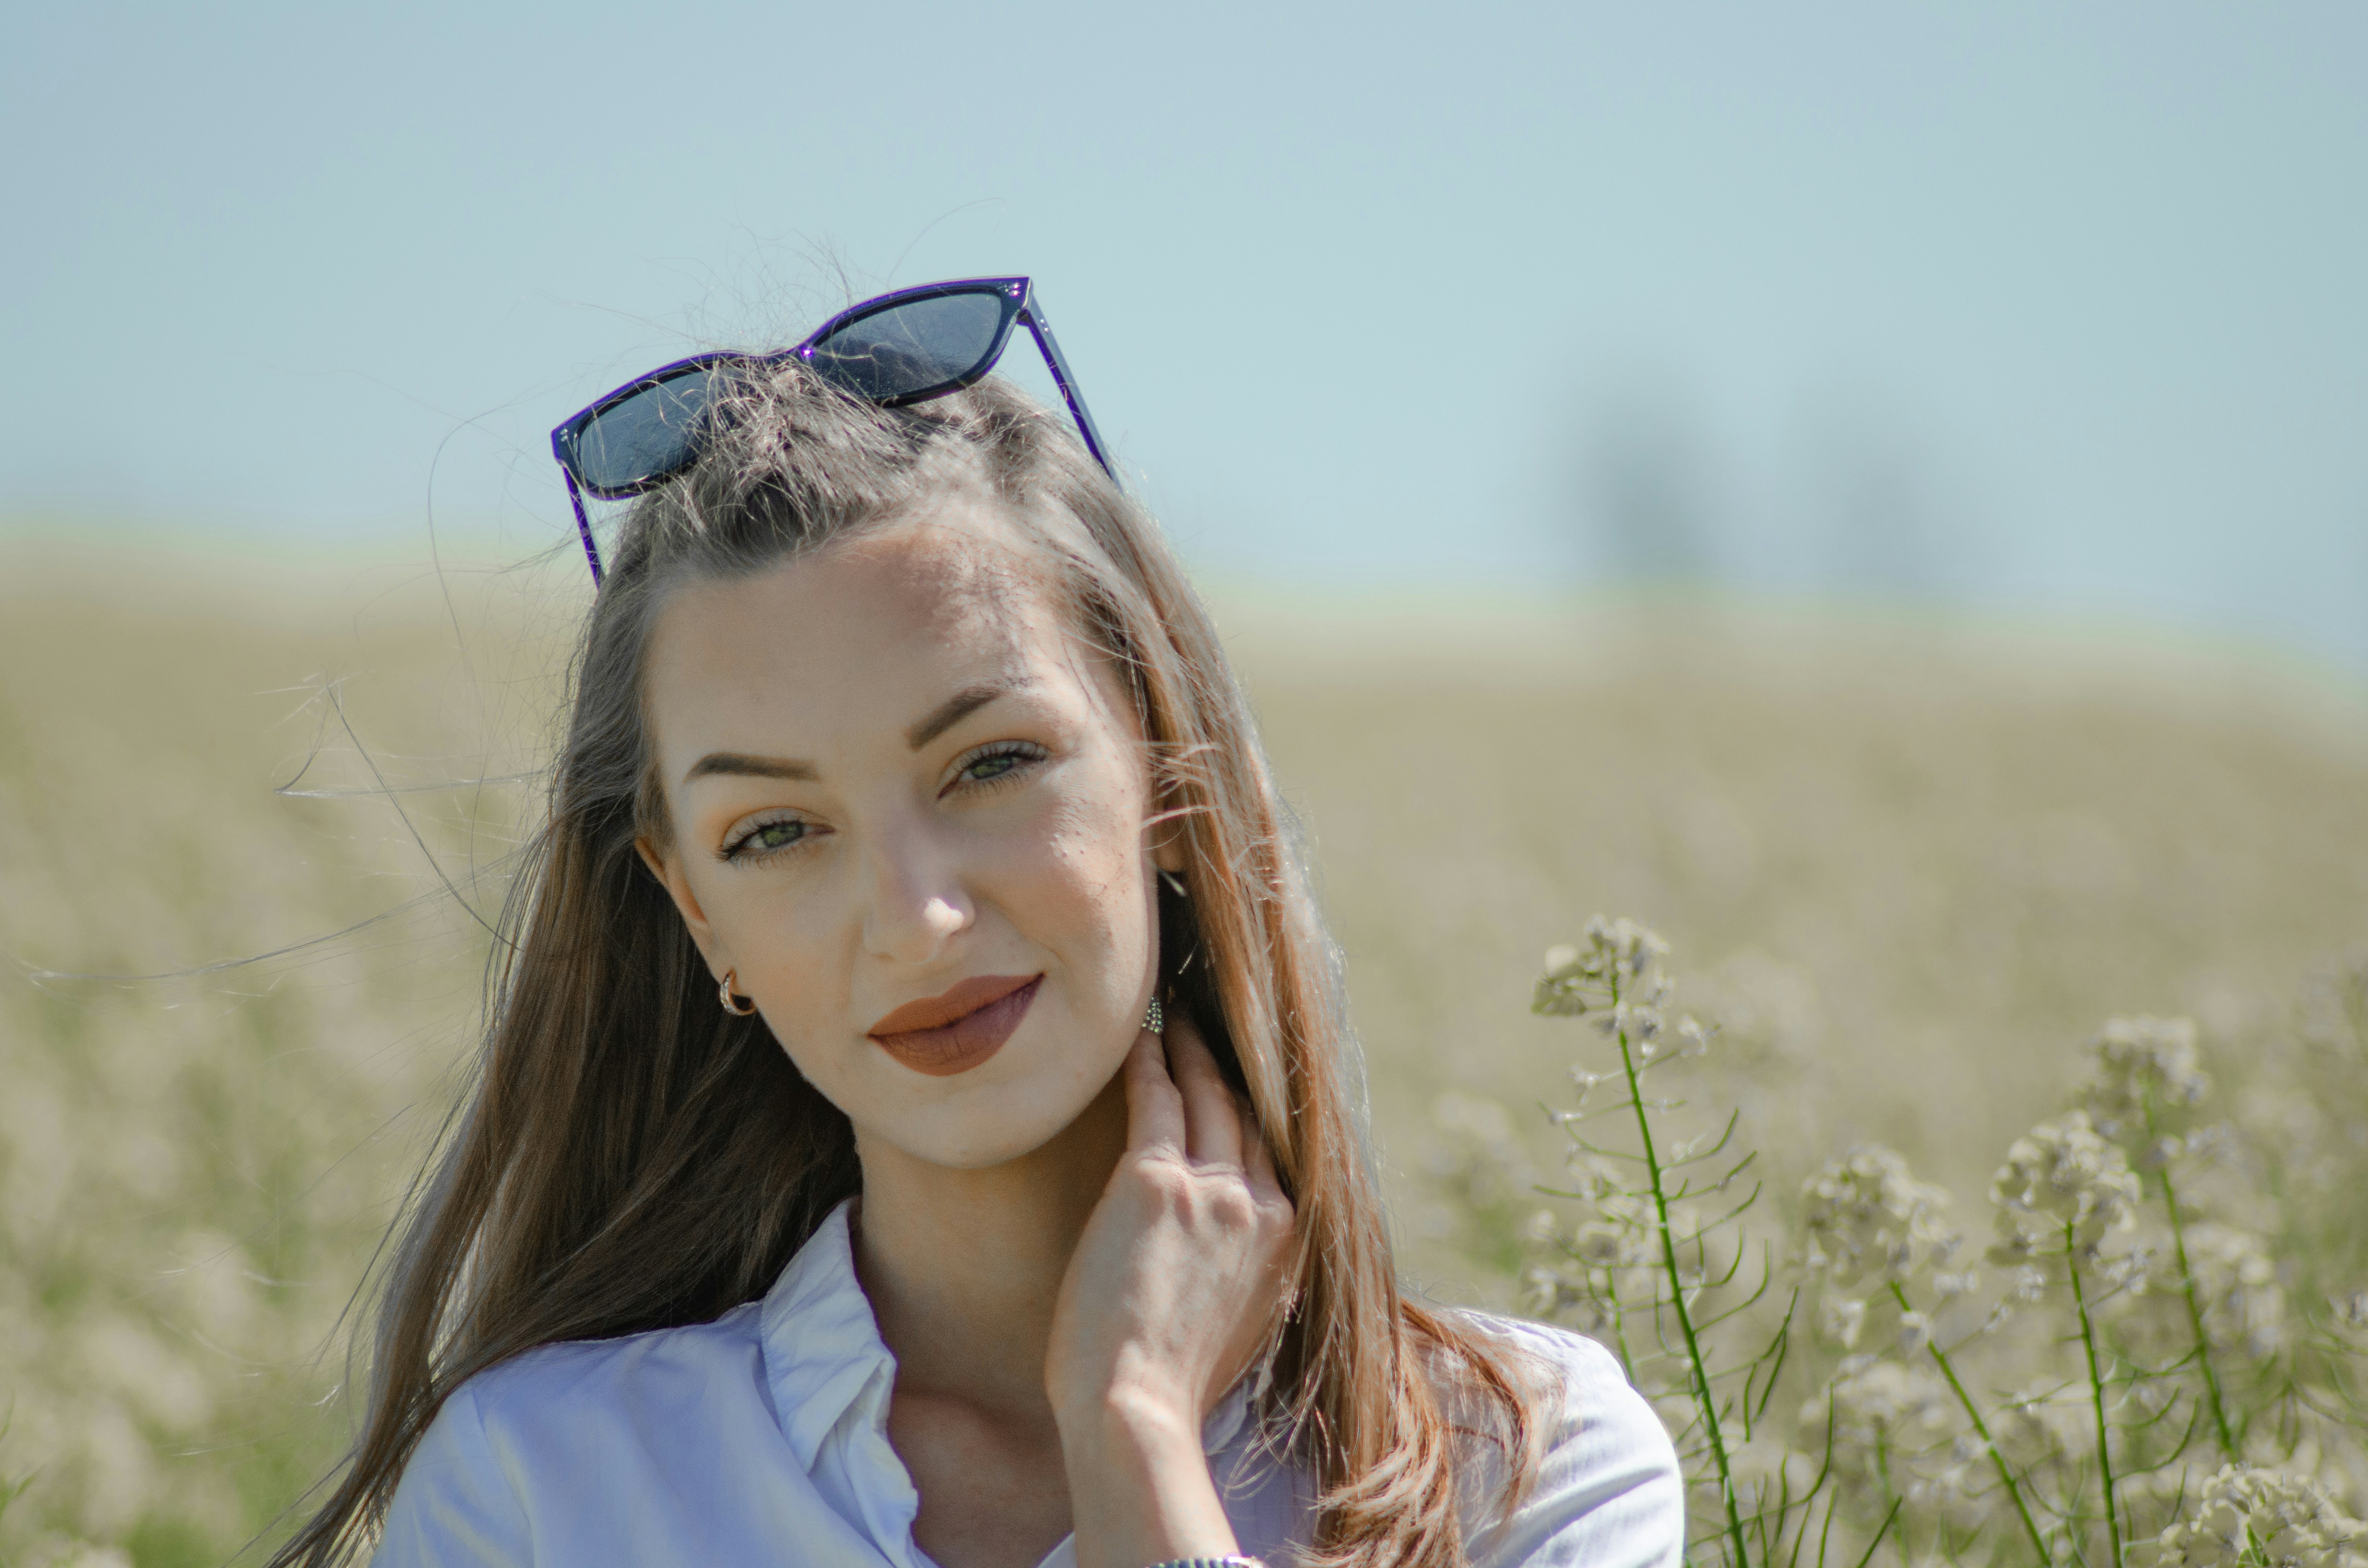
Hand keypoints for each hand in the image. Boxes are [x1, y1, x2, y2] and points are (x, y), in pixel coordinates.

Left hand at [1046, 1018, 1295, 1567]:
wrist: (1135, 1407)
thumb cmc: (1173, 1383)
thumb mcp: (1243, 1322)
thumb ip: (1249, 1272)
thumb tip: (1236, 1257)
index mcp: (1287, 1240)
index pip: (1274, 1152)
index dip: (1256, 1108)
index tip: (1241, 1078)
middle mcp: (1260, 1205)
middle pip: (1246, 1112)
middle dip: (1226, 1064)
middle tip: (1207, 1024)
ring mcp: (1211, 1190)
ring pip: (1205, 1094)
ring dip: (1191, 1048)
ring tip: (1175, 1015)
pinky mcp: (1154, 1182)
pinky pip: (1154, 1100)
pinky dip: (1148, 1062)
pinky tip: (1137, 1038)